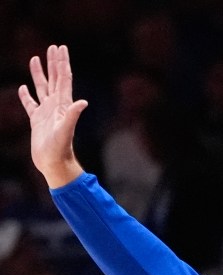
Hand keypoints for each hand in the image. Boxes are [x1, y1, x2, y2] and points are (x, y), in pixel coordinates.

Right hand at [18, 44, 86, 187]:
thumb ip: (73, 115)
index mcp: (63, 105)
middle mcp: (55, 107)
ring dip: (39, 74)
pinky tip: (23, 88)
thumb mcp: (66, 130)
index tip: (60, 48)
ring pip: (42, 88)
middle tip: (53, 47)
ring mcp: (46, 113)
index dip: (62, 63)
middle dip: (53, 63)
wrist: (55, 165)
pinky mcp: (36, 121)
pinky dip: (26, 95)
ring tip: (36, 58)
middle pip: (55, 79)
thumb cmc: (61, 150)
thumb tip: (83, 102)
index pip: (63, 79)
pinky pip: (30, 104)